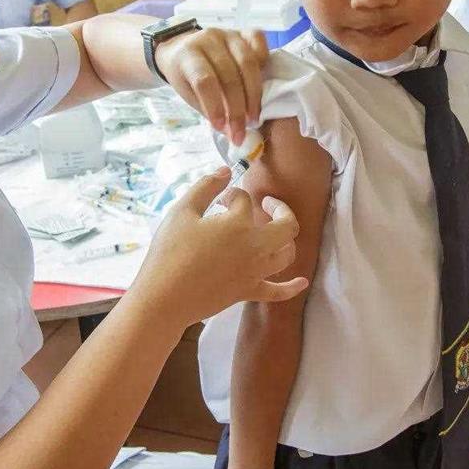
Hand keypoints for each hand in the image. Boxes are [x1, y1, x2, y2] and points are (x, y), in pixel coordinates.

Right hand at [131, 169, 308, 331]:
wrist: (165, 297)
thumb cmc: (170, 251)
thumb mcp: (181, 211)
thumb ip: (205, 187)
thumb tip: (225, 170)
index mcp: (238, 223)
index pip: (243, 199)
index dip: (231, 194)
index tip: (218, 199)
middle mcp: (255, 246)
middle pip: (286, 226)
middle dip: (280, 209)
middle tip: (267, 203)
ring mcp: (255, 271)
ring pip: (287, 254)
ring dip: (286, 240)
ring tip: (275, 232)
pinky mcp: (249, 292)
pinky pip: (278, 291)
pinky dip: (292, 287)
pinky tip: (303, 282)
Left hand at [155, 28, 269, 146]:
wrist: (182, 51)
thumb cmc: (187, 77)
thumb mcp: (190, 95)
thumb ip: (210, 110)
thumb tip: (234, 132)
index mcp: (187, 55)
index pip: (204, 81)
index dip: (215, 106)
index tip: (223, 128)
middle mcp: (208, 39)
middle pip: (229, 75)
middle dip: (238, 108)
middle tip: (242, 130)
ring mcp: (227, 34)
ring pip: (247, 62)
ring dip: (253, 94)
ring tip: (254, 117)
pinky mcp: (242, 32)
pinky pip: (258, 41)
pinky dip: (263, 61)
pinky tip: (262, 82)